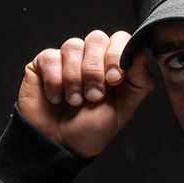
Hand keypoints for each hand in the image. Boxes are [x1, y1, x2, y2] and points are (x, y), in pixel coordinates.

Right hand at [18, 29, 153, 157]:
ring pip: (73, 46)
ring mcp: (67, 58)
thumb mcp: (124, 108)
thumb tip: (139, 52)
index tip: (114, 80)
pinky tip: (56, 98)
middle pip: (97, 38)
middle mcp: (91, 57)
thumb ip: (139, 81)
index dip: (117, 54)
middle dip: (95, 70)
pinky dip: (55, 81)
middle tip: (93, 97)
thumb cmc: (91, 129)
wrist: (61, 145)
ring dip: (75, 79)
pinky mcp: (44, 62)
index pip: (120, 38)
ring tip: (74, 102)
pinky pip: (51, 57)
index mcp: (113, 65)